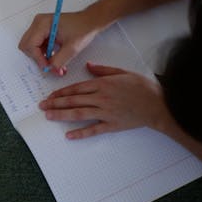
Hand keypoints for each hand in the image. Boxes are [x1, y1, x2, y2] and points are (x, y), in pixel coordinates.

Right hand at [18, 11, 101, 75]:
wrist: (89, 22)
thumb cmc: (83, 29)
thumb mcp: (72, 48)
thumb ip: (59, 60)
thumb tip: (49, 69)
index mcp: (42, 23)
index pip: (31, 45)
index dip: (38, 58)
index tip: (47, 67)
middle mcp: (37, 23)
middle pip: (27, 46)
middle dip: (37, 58)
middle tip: (49, 66)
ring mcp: (38, 27)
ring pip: (31, 48)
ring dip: (41, 58)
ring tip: (55, 65)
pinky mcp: (42, 32)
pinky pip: (37, 47)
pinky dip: (44, 55)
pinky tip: (54, 59)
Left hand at [39, 63, 167, 138]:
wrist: (158, 104)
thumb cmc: (141, 87)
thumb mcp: (122, 72)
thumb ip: (103, 70)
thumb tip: (88, 66)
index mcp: (102, 84)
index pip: (76, 88)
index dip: (61, 92)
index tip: (50, 96)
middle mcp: (101, 98)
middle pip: (73, 100)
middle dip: (55, 103)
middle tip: (42, 106)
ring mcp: (106, 112)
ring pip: (79, 113)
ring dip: (62, 115)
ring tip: (48, 116)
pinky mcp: (112, 124)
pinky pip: (93, 130)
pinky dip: (80, 133)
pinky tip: (68, 135)